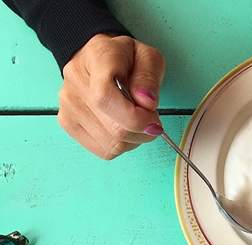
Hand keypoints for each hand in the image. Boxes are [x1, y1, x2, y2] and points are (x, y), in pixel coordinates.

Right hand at [58, 34, 164, 159]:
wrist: (95, 58)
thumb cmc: (126, 59)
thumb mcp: (147, 57)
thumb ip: (149, 77)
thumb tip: (147, 103)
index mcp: (96, 59)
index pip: (106, 98)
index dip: (136, 117)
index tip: (154, 119)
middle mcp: (75, 82)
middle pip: (114, 128)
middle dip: (143, 131)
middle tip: (151, 119)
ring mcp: (68, 105)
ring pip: (112, 144)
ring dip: (134, 139)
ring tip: (135, 120)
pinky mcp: (67, 123)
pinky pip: (104, 150)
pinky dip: (121, 145)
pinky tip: (122, 128)